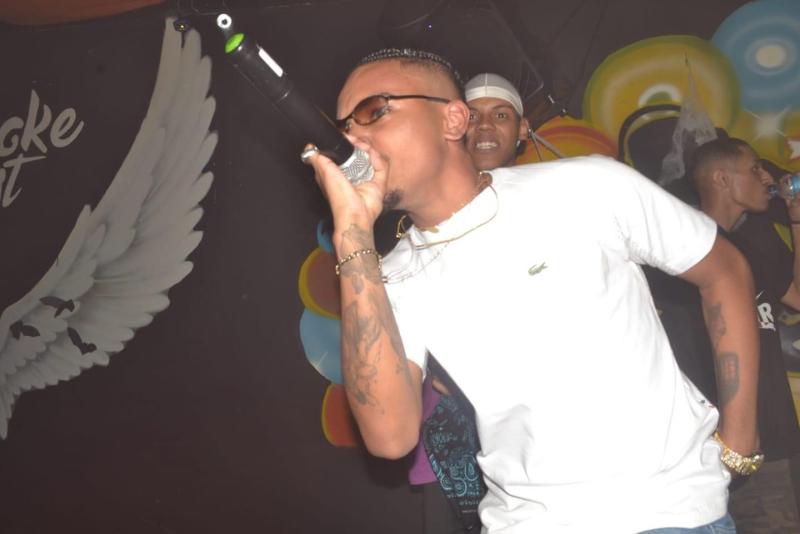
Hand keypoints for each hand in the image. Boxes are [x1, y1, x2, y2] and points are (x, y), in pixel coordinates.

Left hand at [303, 137, 387, 252]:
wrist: (355, 213)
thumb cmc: (339, 197)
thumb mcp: (323, 172)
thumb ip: (316, 158)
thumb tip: (310, 147)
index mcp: (340, 173)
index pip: (345, 152)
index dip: (347, 143)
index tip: (346, 138)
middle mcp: (354, 175)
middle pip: (360, 152)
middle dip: (359, 144)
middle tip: (356, 141)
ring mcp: (367, 178)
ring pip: (371, 156)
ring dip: (368, 149)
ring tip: (364, 148)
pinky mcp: (379, 182)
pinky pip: (382, 165)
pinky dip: (378, 159)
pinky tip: (373, 158)